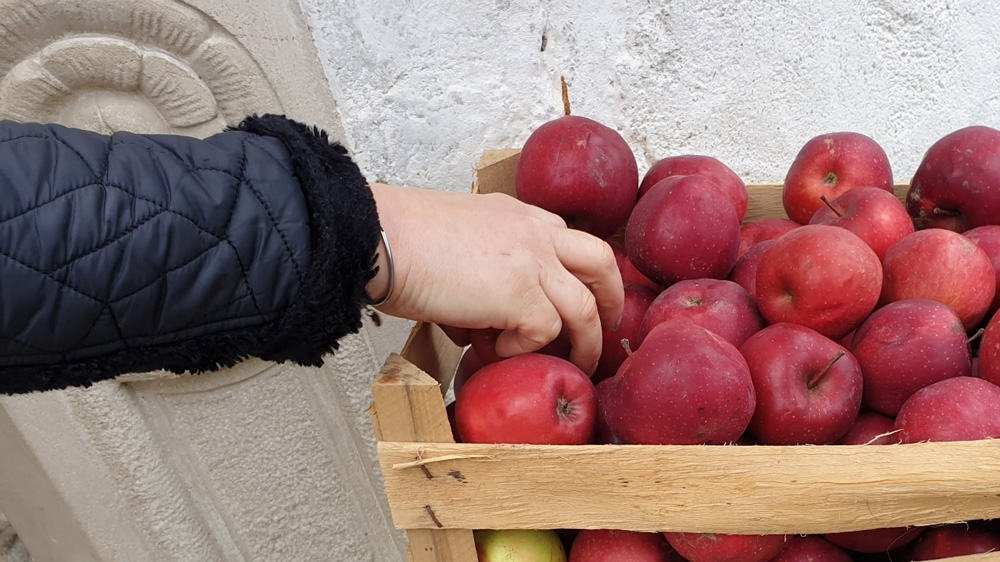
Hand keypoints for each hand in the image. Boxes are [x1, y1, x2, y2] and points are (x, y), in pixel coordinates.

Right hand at [366, 183, 624, 373]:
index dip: (580, 275)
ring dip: (584, 344)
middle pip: (601, 264)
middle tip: (609, 331)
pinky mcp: (521, 294)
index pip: (569, 241)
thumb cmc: (398, 242)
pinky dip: (520, 351)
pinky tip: (489, 350)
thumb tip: (482, 326)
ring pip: (585, 309)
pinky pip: (543, 333)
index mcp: (519, 215)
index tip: (579, 300)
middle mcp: (535, 232)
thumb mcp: (455, 240)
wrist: (379, 236)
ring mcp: (533, 261)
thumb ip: (482, 271)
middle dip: (613, 302)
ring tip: (575, 367)